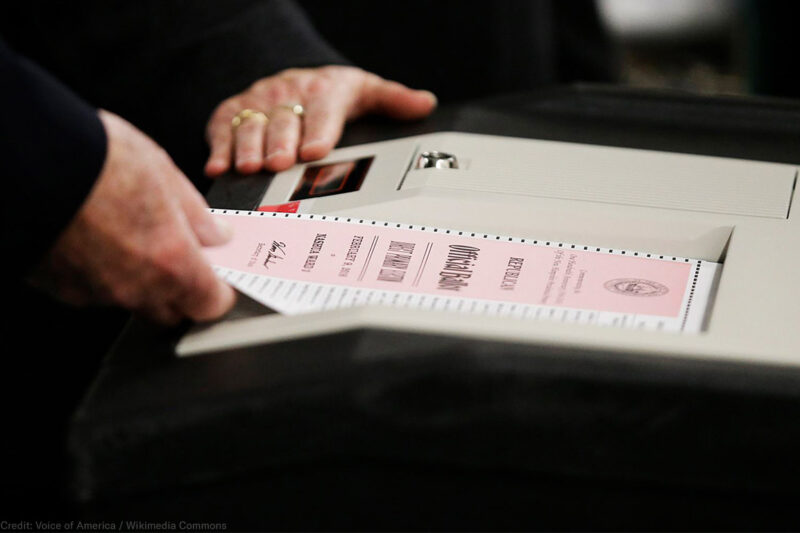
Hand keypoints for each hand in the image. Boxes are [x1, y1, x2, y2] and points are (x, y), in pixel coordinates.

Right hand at [29, 110, 235, 323]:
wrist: (24, 160)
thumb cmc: (95, 158)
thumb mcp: (163, 173)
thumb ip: (196, 215)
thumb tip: (216, 236)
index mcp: (171, 261)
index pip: (212, 304)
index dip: (219, 290)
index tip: (219, 273)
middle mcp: (135, 288)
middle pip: (173, 310)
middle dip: (183, 289)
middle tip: (180, 253)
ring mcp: (95, 293)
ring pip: (133, 300)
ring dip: (142, 280)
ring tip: (132, 234)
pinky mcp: (61, 288)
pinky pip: (96, 291)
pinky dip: (105, 273)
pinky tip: (98, 238)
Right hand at [204, 66, 436, 175]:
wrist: (293, 78)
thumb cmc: (331, 94)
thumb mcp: (364, 92)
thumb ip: (393, 100)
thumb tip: (426, 104)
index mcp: (323, 89)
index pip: (323, 109)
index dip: (319, 130)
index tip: (316, 151)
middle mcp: (287, 93)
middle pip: (284, 119)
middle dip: (281, 142)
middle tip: (280, 163)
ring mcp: (257, 103)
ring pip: (251, 124)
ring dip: (248, 146)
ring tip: (249, 167)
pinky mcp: (230, 112)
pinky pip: (221, 129)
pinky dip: (218, 148)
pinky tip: (218, 168)